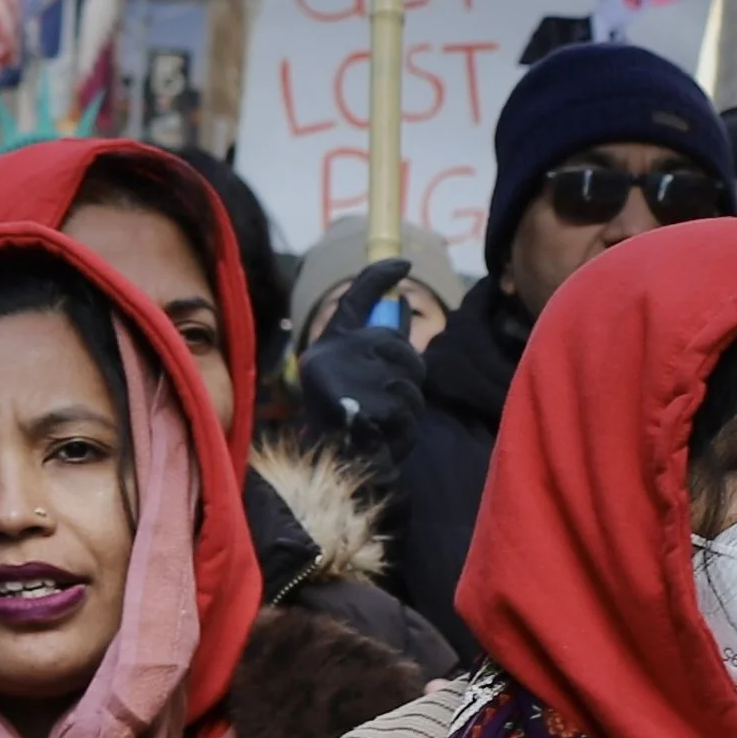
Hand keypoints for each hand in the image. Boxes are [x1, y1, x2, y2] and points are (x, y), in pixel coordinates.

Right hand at [297, 262, 425, 464]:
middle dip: (408, 374)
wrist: (327, 473)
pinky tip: (382, 440)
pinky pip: (406, 410)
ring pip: (409, 380)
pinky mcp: (359, 405)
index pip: (357, 297)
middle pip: (398, 347)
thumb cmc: (345, 425)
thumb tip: (403, 305)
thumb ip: (381, 344)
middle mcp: (331, 353)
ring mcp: (344, 377)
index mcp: (330, 344)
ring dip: (407, 407)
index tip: (404, 264)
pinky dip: (403, 430)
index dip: (381, 276)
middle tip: (389, 401)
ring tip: (381, 424)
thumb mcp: (359, 377)